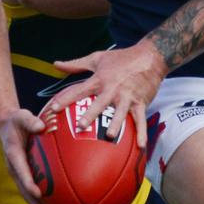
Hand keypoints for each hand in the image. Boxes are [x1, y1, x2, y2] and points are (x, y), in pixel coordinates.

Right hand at [0, 108, 53, 203]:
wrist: (6, 125)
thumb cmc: (17, 120)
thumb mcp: (22, 116)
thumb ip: (30, 121)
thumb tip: (41, 126)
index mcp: (13, 156)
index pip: (21, 172)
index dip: (29, 184)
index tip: (38, 193)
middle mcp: (15, 168)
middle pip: (25, 191)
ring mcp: (19, 172)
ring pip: (28, 193)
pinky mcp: (24, 173)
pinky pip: (32, 188)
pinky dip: (42, 198)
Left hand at [43, 43, 167, 148]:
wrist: (150, 56)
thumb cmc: (121, 58)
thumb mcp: (97, 58)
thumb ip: (75, 64)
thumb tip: (56, 64)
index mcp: (100, 78)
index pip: (80, 89)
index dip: (66, 98)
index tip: (53, 108)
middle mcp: (113, 89)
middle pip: (99, 103)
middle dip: (90, 114)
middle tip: (80, 125)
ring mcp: (127, 97)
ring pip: (120, 113)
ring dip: (116, 124)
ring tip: (110, 136)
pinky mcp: (140, 103)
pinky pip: (140, 119)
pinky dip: (141, 133)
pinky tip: (141, 146)